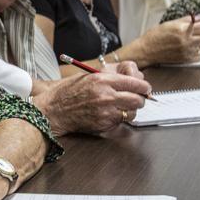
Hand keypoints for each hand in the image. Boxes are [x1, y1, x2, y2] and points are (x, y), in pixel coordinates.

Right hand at [33, 63, 150, 135]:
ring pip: (132, 113)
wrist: (54, 109)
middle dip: (140, 99)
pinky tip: (110, 114)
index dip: (144, 87)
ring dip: (131, 111)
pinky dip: (119, 119)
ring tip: (122, 107)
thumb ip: (111, 76)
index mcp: (103, 80)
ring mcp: (105, 111)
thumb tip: (133, 78)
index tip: (145, 88)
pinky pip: (121, 122)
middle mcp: (106, 95)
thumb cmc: (70, 91)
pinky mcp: (103, 124)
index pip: (134, 83)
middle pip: (137, 99)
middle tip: (138, 99)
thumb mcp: (90, 76)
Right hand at [136, 17, 199, 64]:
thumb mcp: (170, 23)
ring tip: (195, 40)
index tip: (198, 25)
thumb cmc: (154, 37)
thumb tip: (199, 17)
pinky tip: (192, 49)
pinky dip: (198, 52)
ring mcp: (186, 51)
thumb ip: (186, 20)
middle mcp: (185, 40)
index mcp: (182, 29)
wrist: (146, 50)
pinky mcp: (185, 59)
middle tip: (198, 33)